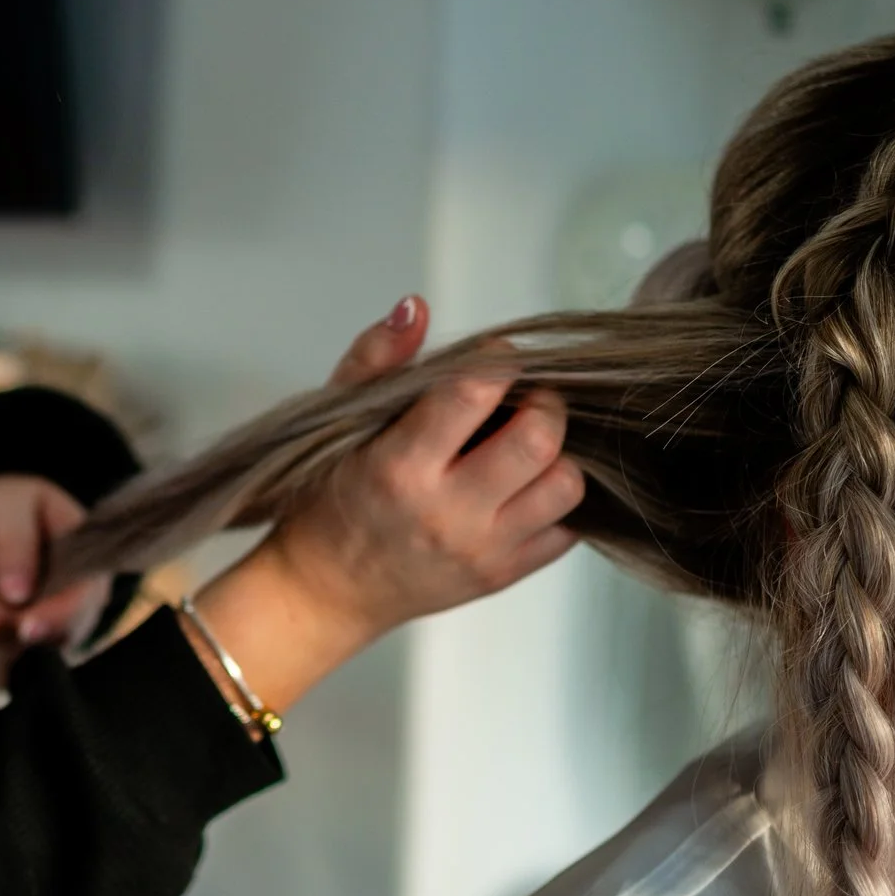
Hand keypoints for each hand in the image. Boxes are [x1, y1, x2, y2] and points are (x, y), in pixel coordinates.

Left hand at [0, 474, 110, 685]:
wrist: (0, 525)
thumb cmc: (16, 506)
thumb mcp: (12, 502)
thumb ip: (15, 539)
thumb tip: (16, 593)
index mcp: (88, 569)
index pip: (82, 604)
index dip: (57, 620)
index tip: (24, 627)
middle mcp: (76, 611)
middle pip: (49, 637)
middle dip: (4, 627)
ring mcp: (48, 636)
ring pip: (20, 657)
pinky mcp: (19, 652)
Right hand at [262, 312, 583, 642]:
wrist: (327, 589)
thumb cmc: (331, 497)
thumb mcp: (337, 421)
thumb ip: (376, 358)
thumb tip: (416, 305)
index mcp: (399, 465)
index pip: (473, 393)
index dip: (498, 360)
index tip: (497, 355)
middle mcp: (446, 512)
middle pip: (538, 441)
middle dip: (545, 403)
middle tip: (527, 397)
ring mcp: (481, 550)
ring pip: (565, 486)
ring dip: (558, 454)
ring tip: (529, 444)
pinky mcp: (502, 576)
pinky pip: (567, 532)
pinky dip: (556, 501)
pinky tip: (527, 486)